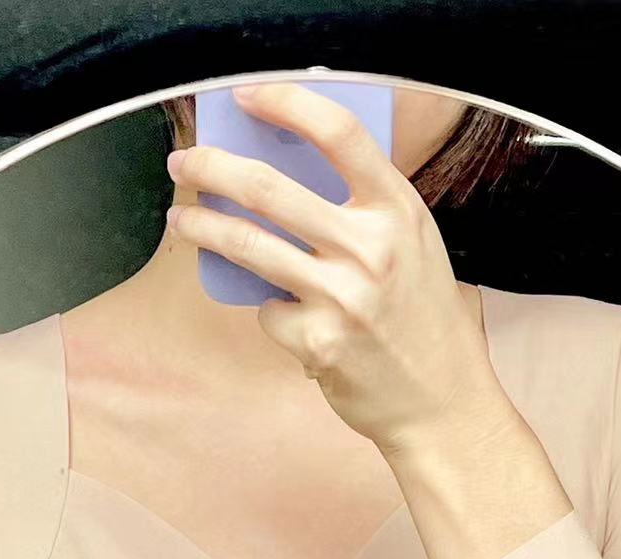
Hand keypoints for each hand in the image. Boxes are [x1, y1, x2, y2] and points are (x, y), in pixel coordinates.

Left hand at [164, 80, 500, 452]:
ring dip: (201, 228)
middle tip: (184, 162)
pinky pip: (267, 312)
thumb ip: (365, 208)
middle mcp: (370, 248)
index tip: (246, 95)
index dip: (286, 103)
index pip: (339, 134)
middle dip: (211, 169)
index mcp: (398, 210)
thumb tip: (286, 167)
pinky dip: (269, 311)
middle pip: (269, 189)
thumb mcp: (413, 245)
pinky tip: (291, 320)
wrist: (440, 401)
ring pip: (248, 247)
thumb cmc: (422, 318)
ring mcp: (341, 298)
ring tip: (181, 220)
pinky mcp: (317, 343)